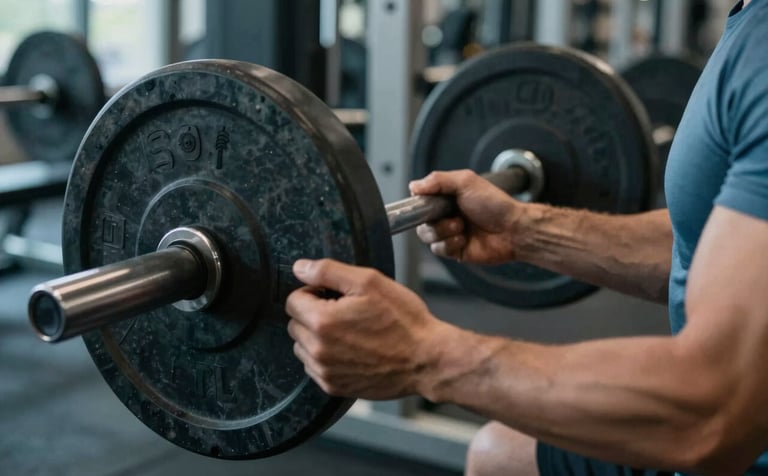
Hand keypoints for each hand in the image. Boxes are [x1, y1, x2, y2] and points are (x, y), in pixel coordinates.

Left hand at [285, 258, 450, 399]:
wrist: (426, 360)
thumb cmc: (403, 320)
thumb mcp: (370, 282)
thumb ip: (329, 271)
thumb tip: (299, 268)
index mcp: (322, 322)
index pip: (292, 300)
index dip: (313, 292)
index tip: (334, 295)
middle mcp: (318, 350)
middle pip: (295, 324)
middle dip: (314, 314)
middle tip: (346, 312)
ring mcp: (325, 372)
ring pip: (303, 347)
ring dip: (318, 337)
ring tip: (350, 332)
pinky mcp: (334, 387)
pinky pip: (315, 367)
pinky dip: (327, 357)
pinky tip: (352, 350)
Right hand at [410, 170, 523, 263]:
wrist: (512, 229)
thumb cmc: (495, 204)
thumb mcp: (465, 182)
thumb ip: (438, 180)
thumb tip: (414, 185)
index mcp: (446, 198)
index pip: (420, 201)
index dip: (419, 205)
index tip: (425, 204)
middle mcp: (445, 215)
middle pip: (420, 221)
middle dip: (434, 221)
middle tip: (454, 217)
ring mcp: (449, 233)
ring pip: (427, 236)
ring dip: (443, 231)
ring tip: (462, 227)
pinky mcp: (454, 250)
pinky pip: (438, 250)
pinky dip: (450, 244)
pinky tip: (464, 239)